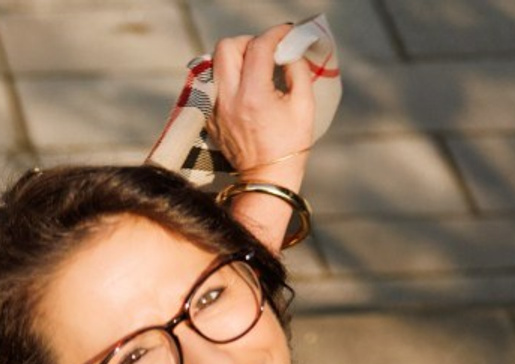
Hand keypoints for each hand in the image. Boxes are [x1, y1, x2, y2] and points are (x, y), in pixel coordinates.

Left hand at [207, 25, 316, 180]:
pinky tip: (242, 86)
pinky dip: (226, 78)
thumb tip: (289, 48)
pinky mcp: (210, 118)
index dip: (275, 34)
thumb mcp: (304, 105)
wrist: (266, 178)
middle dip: (248, 42)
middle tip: (264, 51)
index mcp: (253, 96)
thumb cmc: (289, 144)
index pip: (258, 47)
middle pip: (227, 47)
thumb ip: (297, 69)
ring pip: (214, 64)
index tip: (286, 35)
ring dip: (234, 58)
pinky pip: (211, 85)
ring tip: (252, 67)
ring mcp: (215, 110)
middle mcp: (228, 100)